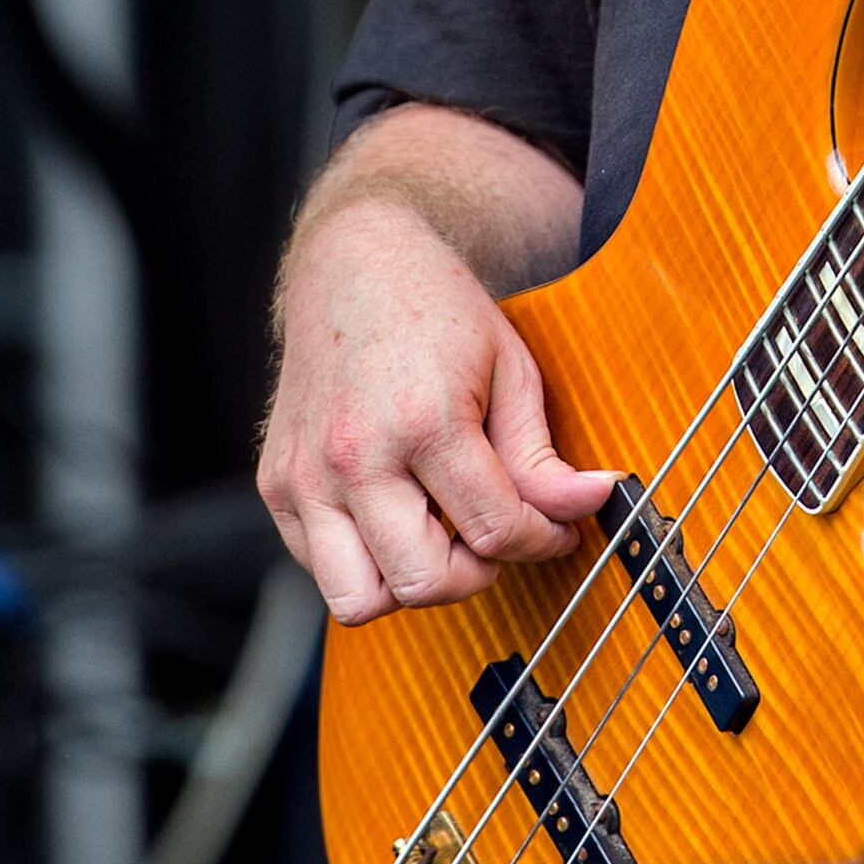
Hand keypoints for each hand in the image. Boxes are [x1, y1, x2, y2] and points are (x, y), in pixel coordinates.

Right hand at [257, 192, 609, 622]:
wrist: (354, 265)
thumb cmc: (438, 311)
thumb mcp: (511, 369)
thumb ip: (542, 455)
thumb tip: (587, 505)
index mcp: (424, 421)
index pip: (495, 530)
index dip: (542, 539)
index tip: (556, 528)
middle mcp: (354, 457)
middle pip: (423, 582)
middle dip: (476, 573)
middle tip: (495, 534)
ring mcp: (305, 477)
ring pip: (358, 599)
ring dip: (410, 582)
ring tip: (440, 535)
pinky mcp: (276, 486)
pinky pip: (321, 569)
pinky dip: (364, 562)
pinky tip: (396, 515)